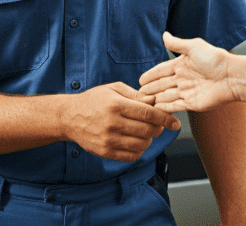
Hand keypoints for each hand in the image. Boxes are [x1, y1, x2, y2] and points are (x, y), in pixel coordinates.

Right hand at [62, 81, 180, 161]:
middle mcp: (113, 123)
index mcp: (117, 105)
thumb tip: (155, 101)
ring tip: (146, 132)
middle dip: (158, 128)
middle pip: (147, 130)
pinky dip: (139, 150)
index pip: (148, 114)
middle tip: (159, 125)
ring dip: (149, 139)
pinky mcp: (105, 152)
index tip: (175, 123)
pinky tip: (137, 142)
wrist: (70, 117)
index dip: (165, 119)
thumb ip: (136, 95)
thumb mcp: (115, 89)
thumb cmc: (95, 100)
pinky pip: (131, 156)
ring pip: (141, 144)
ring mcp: (108, 139)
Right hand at [139, 32, 237, 112]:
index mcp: (182, 65)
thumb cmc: (215, 59)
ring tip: (142, 103)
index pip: (162, 71)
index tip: (140, 80)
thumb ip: (177, 44)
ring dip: (155, 99)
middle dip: (150, 89)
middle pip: (162, 85)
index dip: (151, 75)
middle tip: (137, 94)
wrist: (232, 76)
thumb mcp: (194, 47)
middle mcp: (183, 78)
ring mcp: (187, 92)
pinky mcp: (192, 104)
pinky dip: (165, 107)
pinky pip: (175, 106)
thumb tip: (164, 34)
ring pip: (166, 96)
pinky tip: (155, 108)